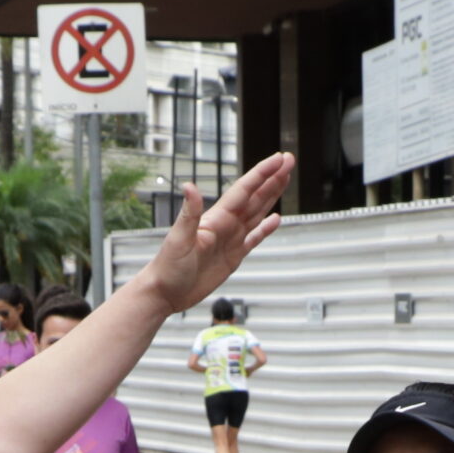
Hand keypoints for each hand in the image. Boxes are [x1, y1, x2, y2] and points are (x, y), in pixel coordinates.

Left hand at [135, 155, 295, 315]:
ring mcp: (230, 240)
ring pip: (256, 212)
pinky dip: (265, 229)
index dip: (262, 174)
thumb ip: (189, 213)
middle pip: (255, 197)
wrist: (165, 293)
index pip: (244, 190)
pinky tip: (275, 219)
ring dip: (271, 196)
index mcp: (216, 219)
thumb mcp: (179, 239)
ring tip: (285, 179)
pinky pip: (253, 239)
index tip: (279, 159)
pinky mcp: (233, 257)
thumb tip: (189, 186)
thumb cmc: (167, 268)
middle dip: (272, 178)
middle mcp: (225, 225)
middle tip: (289, 160)